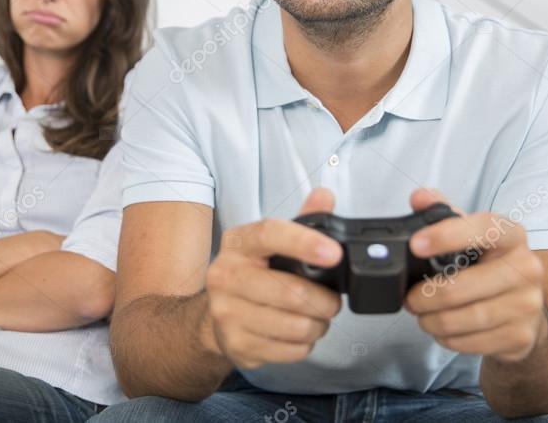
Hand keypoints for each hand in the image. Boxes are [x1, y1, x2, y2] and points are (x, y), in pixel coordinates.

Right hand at [203, 188, 343, 369]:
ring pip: (296, 325)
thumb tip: (324, 196)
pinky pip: (290, 350)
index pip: (269, 235)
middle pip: (290, 291)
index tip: (334, 253)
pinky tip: (297, 334)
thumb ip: (301, 220)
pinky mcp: (237, 345)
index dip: (304, 242)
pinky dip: (304, 345)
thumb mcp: (269, 244)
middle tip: (331, 301)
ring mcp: (227, 313)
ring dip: (318, 325)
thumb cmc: (249, 275)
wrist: (213, 316)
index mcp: (238, 244)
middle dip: (325, 301)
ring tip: (315, 318)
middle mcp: (225, 276)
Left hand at [404, 188, 547, 362]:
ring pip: (461, 318)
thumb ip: (442, 213)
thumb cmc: (491, 267)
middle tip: (411, 298)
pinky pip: (470, 342)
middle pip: (459, 286)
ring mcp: (528, 305)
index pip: (483, 228)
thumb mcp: (470, 236)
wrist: (528, 313)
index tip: (416, 245)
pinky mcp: (521, 336)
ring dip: (431, 320)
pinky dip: (447, 338)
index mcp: (512, 236)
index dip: (446, 235)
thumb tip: (419, 197)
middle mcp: (527, 268)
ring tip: (424, 314)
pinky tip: (444, 330)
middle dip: (423, 296)